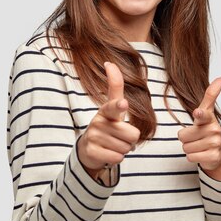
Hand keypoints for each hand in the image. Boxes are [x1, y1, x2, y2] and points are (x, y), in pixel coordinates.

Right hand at [77, 62, 140, 178]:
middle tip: (119, 137)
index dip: (119, 105)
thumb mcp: (112, 107)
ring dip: (123, 149)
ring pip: (126, 147)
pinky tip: (108, 152)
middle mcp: (98, 121)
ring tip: (112, 144)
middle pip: (132, 134)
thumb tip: (109, 63)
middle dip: (130, 140)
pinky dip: (116, 158)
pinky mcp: (91, 151)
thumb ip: (115, 86)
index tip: (123, 104)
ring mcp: (93, 136)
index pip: (114, 105)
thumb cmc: (107, 126)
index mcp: (107, 110)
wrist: (88, 148)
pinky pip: (117, 158)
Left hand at [178, 77, 220, 180]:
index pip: (203, 114)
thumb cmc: (208, 130)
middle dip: (186, 139)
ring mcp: (215, 143)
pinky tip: (201, 154)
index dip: (199, 114)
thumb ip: (211, 95)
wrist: (218, 153)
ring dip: (190, 148)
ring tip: (199, 146)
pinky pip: (191, 157)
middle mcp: (214, 130)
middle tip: (196, 138)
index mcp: (209, 118)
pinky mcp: (214, 156)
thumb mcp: (207, 113)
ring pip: (186, 147)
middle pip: (183, 135)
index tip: (197, 113)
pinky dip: (193, 157)